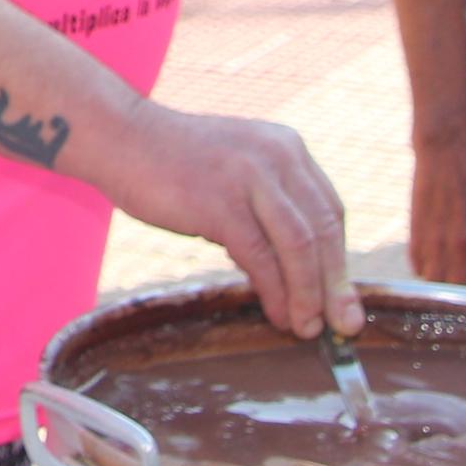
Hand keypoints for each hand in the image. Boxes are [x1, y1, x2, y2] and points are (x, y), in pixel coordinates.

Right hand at [99, 103, 360, 338]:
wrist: (119, 138)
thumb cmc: (171, 162)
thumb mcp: (235, 171)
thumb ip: (265, 206)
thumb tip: (289, 268)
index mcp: (287, 148)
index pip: (330, 210)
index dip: (339, 258)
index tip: (339, 295)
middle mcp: (278, 157)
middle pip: (326, 229)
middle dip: (337, 284)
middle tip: (345, 325)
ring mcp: (250, 179)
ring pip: (301, 246)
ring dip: (310, 294)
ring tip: (309, 328)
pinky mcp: (220, 203)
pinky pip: (261, 257)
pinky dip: (275, 292)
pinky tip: (277, 314)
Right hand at [408, 130, 465, 288]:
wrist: (447, 145)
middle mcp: (465, 246)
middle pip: (462, 295)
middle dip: (465, 302)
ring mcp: (437, 241)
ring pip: (436, 285)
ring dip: (442, 288)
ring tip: (448, 286)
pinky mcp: (416, 233)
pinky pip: (418, 267)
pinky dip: (425, 270)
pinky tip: (433, 263)